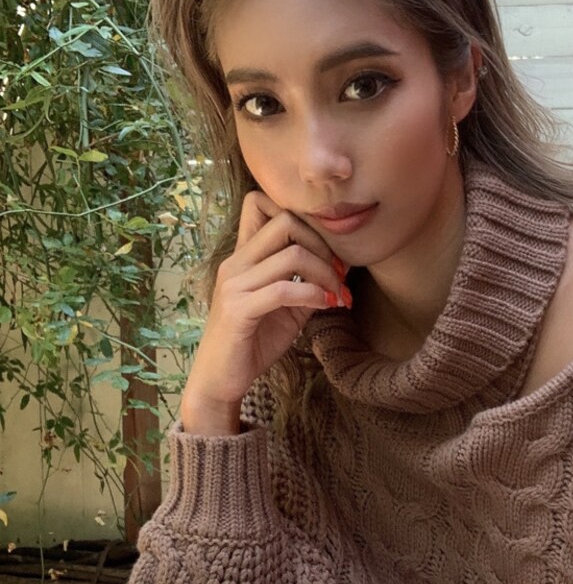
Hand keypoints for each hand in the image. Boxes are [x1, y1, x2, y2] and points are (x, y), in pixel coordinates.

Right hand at [181, 192, 351, 434]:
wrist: (221, 379)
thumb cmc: (253, 342)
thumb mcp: (286, 308)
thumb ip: (305, 283)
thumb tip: (338, 269)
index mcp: (243, 256)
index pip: (259, 203)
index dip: (301, 217)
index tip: (326, 251)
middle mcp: (236, 263)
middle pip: (285, 222)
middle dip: (323, 245)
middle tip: (340, 275)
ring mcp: (234, 284)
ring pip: (291, 255)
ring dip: (325, 275)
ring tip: (338, 296)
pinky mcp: (239, 310)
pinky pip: (285, 290)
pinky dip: (314, 295)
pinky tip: (327, 306)